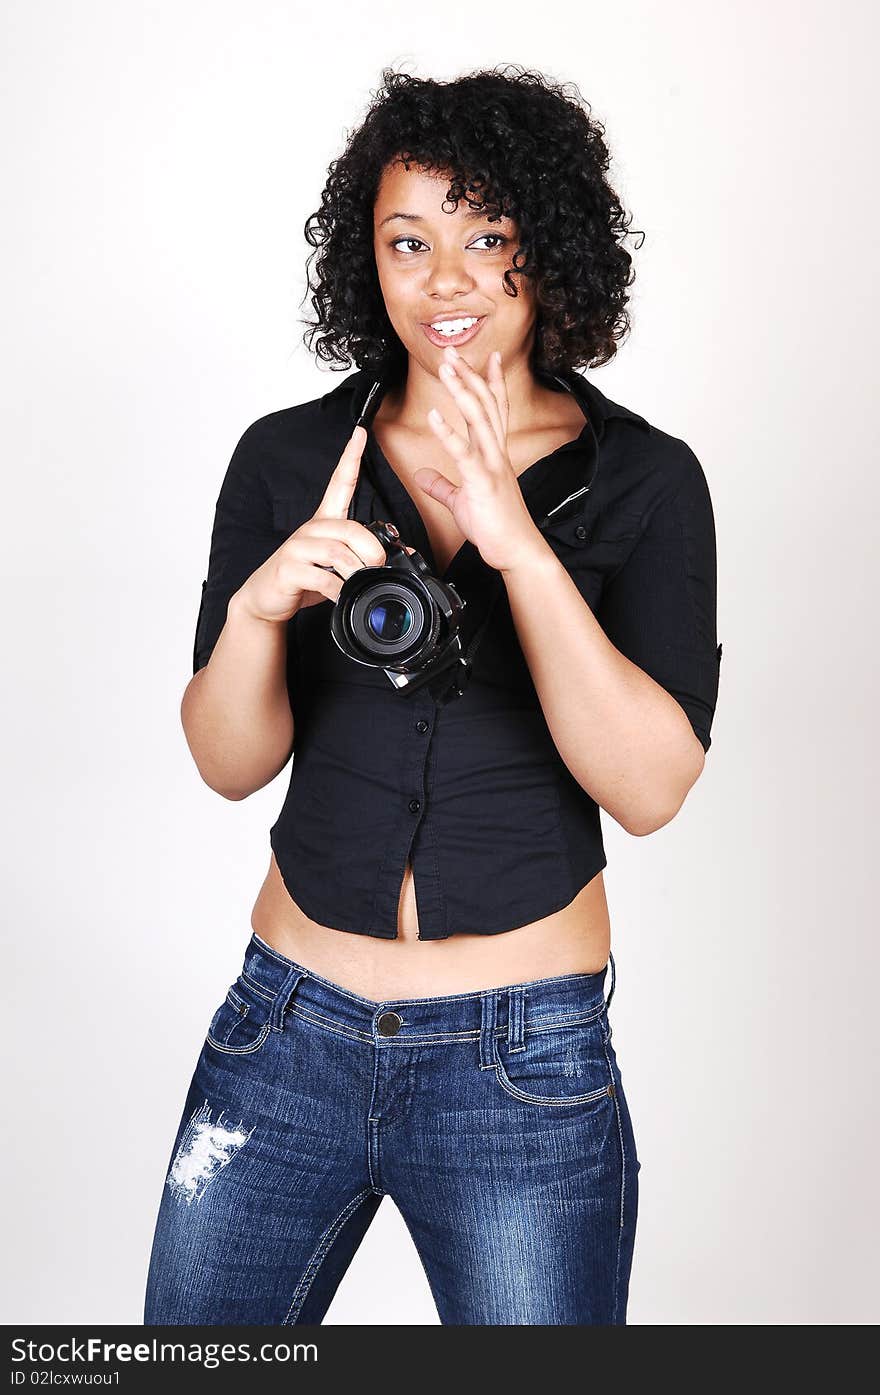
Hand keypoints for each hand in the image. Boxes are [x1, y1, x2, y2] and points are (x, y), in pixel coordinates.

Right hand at [235, 423, 396, 622]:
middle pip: (350, 528)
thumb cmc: (305, 579)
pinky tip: (340, 596)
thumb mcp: (339, 565)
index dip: (351, 457)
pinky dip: (338, 590)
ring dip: (356, 571)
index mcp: (325, 522)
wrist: (266, 598)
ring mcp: (297, 548)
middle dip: (371, 550)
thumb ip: (366, 555)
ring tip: (358, 583)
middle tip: (378, 567)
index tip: (360, 433)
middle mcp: (311, 529)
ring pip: (337, 552)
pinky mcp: (288, 569)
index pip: (339, 482)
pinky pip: (322, 577)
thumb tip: (405, 554)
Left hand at [417, 345, 546, 572]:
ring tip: (446, 367)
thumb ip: (442, 485)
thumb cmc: (495, 527)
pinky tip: (434, 415)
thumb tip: (423, 475)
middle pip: (484, 405)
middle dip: (469, 375)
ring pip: (477, 419)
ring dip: (461, 390)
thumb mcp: (462, 501)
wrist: (515, 550)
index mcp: (494, 454)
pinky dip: (448, 433)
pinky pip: (463, 453)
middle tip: (454, 351)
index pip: (494, 410)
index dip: (491, 382)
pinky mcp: (482, 483)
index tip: (489, 357)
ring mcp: (491, 465)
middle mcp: (495, 453)